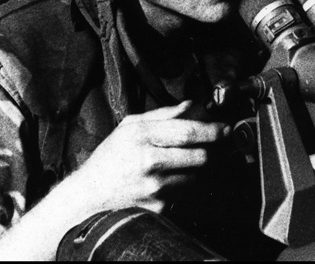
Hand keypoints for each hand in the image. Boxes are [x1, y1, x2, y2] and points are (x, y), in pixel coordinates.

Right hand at [70, 100, 227, 214]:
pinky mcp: (159, 207)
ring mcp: (155, 188)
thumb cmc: (110, 158)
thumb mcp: (130, 126)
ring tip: (180, 164)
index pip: (188, 132)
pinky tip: (168, 180)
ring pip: (195, 175)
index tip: (224, 128)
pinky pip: (185, 193)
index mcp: (142, 136)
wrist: (91, 195)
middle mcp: (150, 162)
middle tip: (211, 146)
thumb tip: (191, 106)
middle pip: (199, 156)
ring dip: (196, 169)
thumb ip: (163, 114)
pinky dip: (183, 185)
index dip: (211, 130)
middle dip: (210, 150)